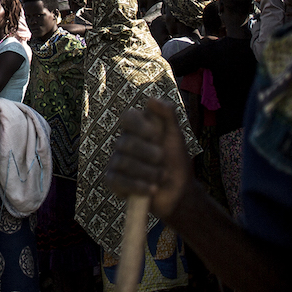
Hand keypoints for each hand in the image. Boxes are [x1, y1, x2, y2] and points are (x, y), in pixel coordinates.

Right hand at [105, 96, 196, 218]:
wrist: (179, 192)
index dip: (140, 126)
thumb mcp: (176, 136)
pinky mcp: (113, 182)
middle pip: (126, 142)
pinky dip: (138, 186)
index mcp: (136, 129)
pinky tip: (152, 189)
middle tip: (163, 160)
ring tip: (162, 177)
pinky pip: (118, 181)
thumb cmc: (176, 161)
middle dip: (149, 154)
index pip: (127, 117)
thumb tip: (150, 99)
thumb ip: (167, 114)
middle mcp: (123, 143)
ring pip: (124, 162)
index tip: (155, 135)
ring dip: (148, 172)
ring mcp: (116, 162)